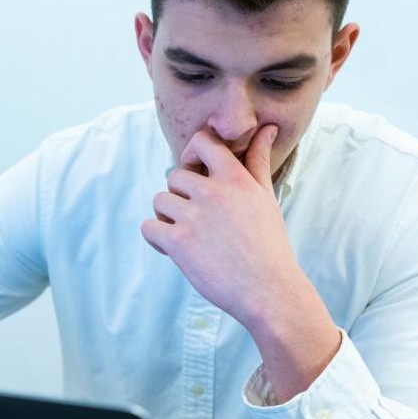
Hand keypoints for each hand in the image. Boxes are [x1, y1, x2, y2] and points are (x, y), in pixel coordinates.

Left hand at [141, 124, 293, 328]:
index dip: (192, 154)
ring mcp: (194, 217)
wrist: (268, 291)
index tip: (197, 173)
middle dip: (180, 195)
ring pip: (159, 200)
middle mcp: (213, 192)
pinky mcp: (178, 242)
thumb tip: (266, 128)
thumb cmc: (269, 245)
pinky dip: (155, 237)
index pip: (202, 142)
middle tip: (196, 218)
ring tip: (186, 234)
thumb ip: (258, 161)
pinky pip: (148, 227)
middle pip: (174, 175)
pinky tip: (173, 249)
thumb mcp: (265, 197)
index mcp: (235, 178)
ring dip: (166, 216)